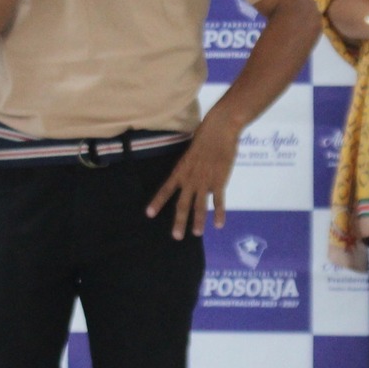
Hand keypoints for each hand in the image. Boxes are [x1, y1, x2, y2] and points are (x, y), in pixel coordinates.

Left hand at [146, 118, 238, 238]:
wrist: (219, 130)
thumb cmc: (204, 137)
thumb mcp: (190, 153)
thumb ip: (188, 168)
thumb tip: (188, 177)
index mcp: (180, 171)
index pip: (165, 189)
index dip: (157, 202)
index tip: (149, 214)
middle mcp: (190, 179)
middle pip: (182, 204)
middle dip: (179, 221)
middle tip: (176, 236)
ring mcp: (204, 182)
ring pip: (200, 206)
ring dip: (198, 221)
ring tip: (196, 234)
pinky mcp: (219, 182)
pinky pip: (218, 201)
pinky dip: (219, 213)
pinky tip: (219, 224)